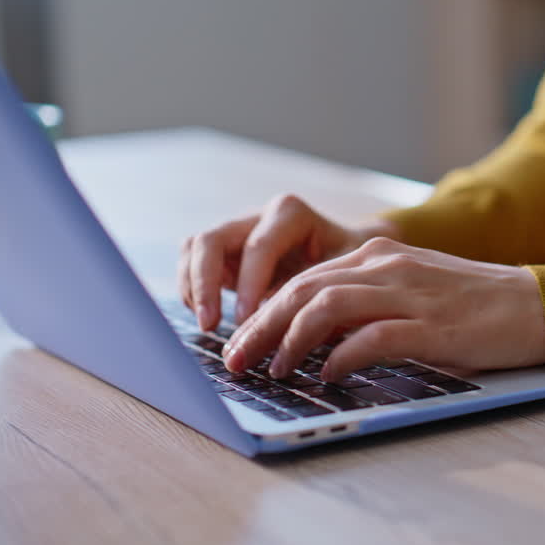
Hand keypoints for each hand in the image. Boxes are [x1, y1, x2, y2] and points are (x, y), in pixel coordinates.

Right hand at [178, 194, 397, 330]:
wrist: (350, 256)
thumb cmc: (352, 266)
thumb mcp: (346, 276)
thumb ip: (318, 294)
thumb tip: (294, 329)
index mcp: (290, 214)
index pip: (258, 247)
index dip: (250, 285)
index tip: (249, 321)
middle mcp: (257, 217)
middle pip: (212, 239)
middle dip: (205, 284)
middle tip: (210, 325)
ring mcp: (237, 231)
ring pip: (194, 248)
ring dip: (193, 286)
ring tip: (207, 324)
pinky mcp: (224, 251)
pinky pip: (191, 263)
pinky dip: (192, 290)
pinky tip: (208, 318)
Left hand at [222, 237, 544, 380]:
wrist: (538, 305)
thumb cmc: (474, 309)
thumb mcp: (412, 294)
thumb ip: (366, 307)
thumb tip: (315, 342)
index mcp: (378, 255)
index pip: (303, 278)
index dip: (263, 312)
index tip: (240, 343)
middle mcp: (387, 266)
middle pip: (301, 289)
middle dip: (260, 327)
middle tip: (235, 360)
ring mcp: (408, 293)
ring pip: (325, 307)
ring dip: (289, 342)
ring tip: (273, 371)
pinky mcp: (431, 326)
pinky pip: (371, 338)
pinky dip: (340, 358)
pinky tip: (327, 377)